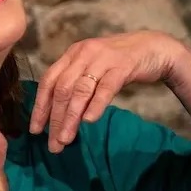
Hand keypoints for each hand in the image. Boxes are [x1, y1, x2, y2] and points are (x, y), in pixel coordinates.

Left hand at [30, 30, 187, 152]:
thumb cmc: (119, 62)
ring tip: (66, 139)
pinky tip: (88, 121)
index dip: (40, 106)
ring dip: (71, 117)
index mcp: (72, 54)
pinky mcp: (123, 65)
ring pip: (80, 90)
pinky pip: (106, 88)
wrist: (154, 47)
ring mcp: (103, 58)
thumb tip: (57, 113)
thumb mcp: (92, 68)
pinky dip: (95, 105)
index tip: (35, 130)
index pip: (49, 81)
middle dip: (55, 118)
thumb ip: (76, 83)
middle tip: (54, 144)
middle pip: (62, 89)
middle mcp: (84, 54)